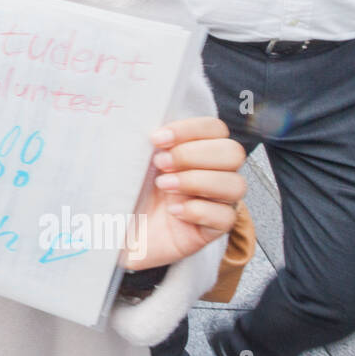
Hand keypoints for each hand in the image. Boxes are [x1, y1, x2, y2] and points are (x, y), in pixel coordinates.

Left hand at [123, 117, 246, 269]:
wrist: (119, 236)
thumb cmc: (128, 196)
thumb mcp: (132, 164)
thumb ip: (145, 143)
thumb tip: (139, 119)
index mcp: (196, 151)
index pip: (214, 129)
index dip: (190, 129)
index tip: (157, 138)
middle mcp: (212, 174)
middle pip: (233, 152)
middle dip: (194, 154)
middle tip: (161, 164)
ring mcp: (216, 202)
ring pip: (235, 184)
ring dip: (197, 180)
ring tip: (165, 186)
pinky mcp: (212, 230)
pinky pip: (225, 217)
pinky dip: (198, 210)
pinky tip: (174, 211)